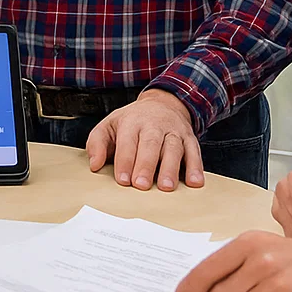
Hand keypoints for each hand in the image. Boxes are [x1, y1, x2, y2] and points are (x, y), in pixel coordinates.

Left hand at [85, 89, 202, 189]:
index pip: (128, 141)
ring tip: (167, 187)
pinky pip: (195, 152)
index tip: (123, 180)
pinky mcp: (190, 139)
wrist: (162, 104)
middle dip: (146, 165)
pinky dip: (196, 167)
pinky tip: (195, 182)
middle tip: (141, 186)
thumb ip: (97, 143)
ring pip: (174, 148)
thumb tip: (94, 164)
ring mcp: (174, 131)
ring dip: (171, 168)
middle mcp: (154, 125)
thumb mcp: (109, 125)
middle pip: (150, 144)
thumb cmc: (131, 122)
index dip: (125, 160)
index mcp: (132, 121)